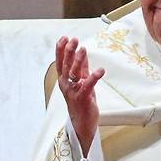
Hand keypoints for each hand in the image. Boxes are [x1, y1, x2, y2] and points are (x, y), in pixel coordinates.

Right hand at [56, 37, 105, 156]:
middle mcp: (66, 85)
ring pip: (74, 73)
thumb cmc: (81, 101)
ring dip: (78, 60)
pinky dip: (94, 77)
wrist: (82, 122)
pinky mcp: (83, 98)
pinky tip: (100, 70)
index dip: (61, 50)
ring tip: (83, 49)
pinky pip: (88, 85)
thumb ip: (81, 67)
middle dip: (69, 51)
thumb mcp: (81, 81)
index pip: (60, 62)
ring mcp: (73, 91)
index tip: (64, 38)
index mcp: (64, 80)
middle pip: (65, 65)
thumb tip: (82, 51)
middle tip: (73, 40)